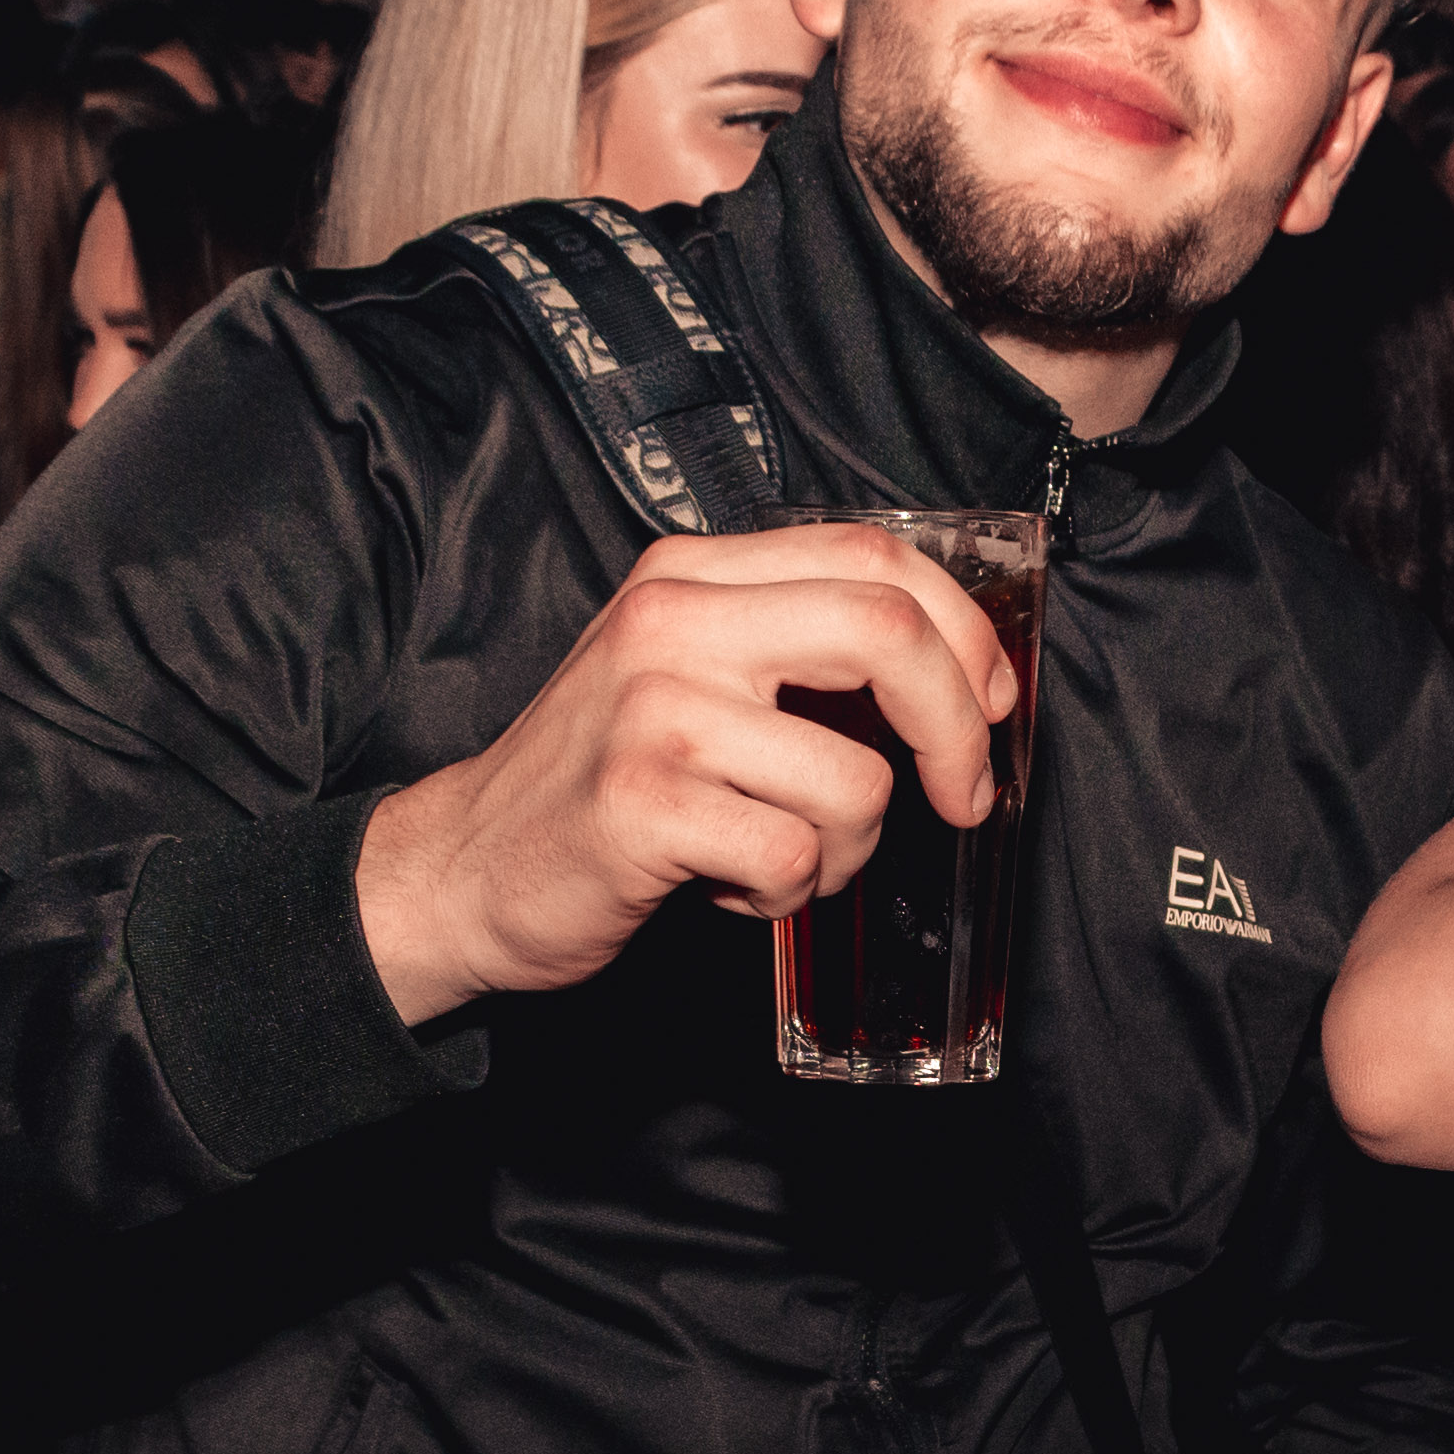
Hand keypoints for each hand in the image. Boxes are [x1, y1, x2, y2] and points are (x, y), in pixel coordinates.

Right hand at [352, 525, 1020, 1022]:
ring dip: (847, 850)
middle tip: (963, 796)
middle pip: (886, 629)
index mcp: (695, 573)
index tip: (989, 705)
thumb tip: (957, 672)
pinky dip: (782, 898)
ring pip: (854, 778)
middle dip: (958, 727)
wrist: (464, 868)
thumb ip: (791, 647)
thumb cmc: (601, 784)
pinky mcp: (641, 806)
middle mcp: (672, 621)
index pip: (875, 555)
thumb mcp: (687, 675)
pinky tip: (725, 889)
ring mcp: (653, 711)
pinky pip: (793, 858)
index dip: (964, 633)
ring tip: (775, 857)